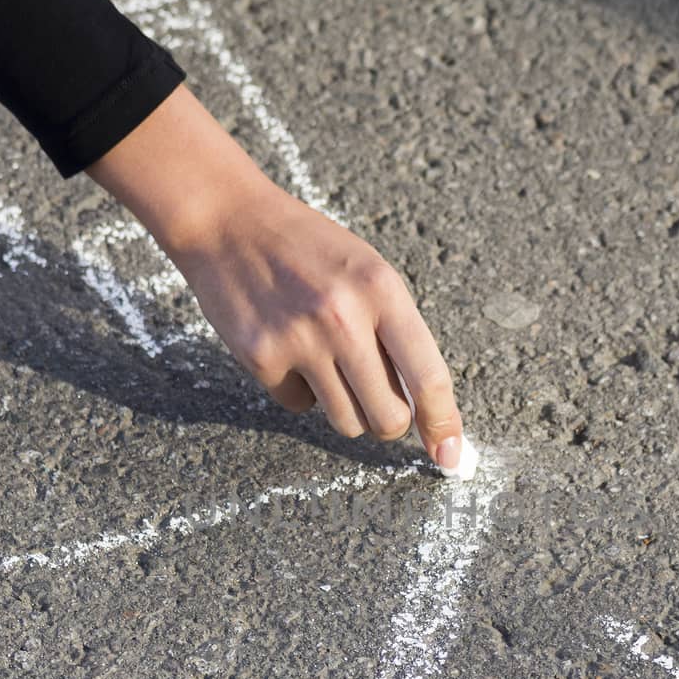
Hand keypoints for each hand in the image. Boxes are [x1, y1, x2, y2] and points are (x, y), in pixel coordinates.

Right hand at [88, 87, 464, 466]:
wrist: (228, 221)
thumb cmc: (308, 250)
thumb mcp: (366, 272)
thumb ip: (396, 330)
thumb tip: (424, 406)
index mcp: (382, 289)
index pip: (428, 375)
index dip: (444, 423)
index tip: (450, 457)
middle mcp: (345, 317)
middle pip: (388, 417)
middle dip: (388, 422)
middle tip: (376, 401)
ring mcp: (301, 340)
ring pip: (346, 421)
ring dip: (343, 407)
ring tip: (325, 360)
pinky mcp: (262, 358)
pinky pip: (298, 405)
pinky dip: (298, 389)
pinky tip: (286, 347)